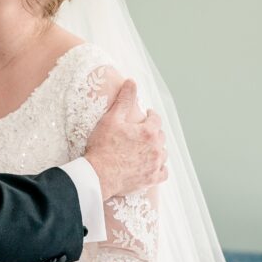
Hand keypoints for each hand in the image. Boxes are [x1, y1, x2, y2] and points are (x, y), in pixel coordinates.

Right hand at [84, 79, 166, 199]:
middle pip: (160, 136)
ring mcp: (154, 165)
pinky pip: (163, 173)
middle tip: (143, 132)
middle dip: (153, 132)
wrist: (98, 175)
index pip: (155, 119)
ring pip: (163, 154)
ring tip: (147, 149)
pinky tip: (153, 166)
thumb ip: (124, 100)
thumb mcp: (111, 119)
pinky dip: (160, 168)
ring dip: (157, 149)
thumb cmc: (102, 147)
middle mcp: (156, 148)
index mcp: (148, 132)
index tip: (146, 115)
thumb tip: (132, 81)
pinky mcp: (150, 179)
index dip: (150, 115)